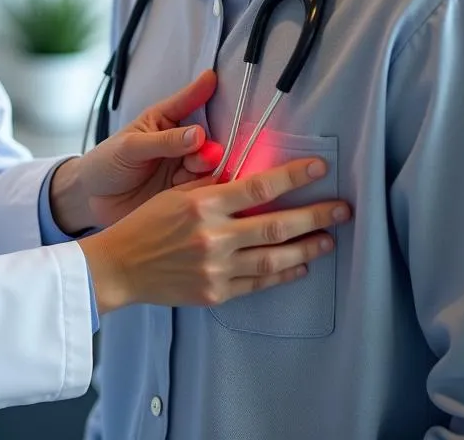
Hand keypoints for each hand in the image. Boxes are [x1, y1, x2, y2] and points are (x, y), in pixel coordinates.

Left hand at [49, 71, 222, 232]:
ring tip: (199, 167)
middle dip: (209, 143)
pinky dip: (206, 186)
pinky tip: (204, 187)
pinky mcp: (183, 191)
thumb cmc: (106, 162)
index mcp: (162, 121)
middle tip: (208, 151)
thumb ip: (164, 142)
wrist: (93, 199)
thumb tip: (199, 135)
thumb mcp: (130, 147)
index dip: (200, 91)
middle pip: (204, 137)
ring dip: (208, 165)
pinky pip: (202, 187)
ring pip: (207, 163)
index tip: (212, 77)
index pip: (185, 102)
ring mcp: (181, 167)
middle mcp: (177, 143)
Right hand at [77, 157, 351, 314]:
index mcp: (202, 204)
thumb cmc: (145, 224)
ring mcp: (216, 269)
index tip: (319, 169)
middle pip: (276, 225)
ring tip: (329, 240)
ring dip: (307, 248)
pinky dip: (283, 275)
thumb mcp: (175, 195)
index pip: (258, 187)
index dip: (293, 177)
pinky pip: (259, 284)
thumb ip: (212, 188)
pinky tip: (299, 266)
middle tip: (343, 210)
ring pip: (274, 258)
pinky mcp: (216, 293)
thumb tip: (251, 179)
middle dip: (315, 216)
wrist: (120, 266)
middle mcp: (213, 236)